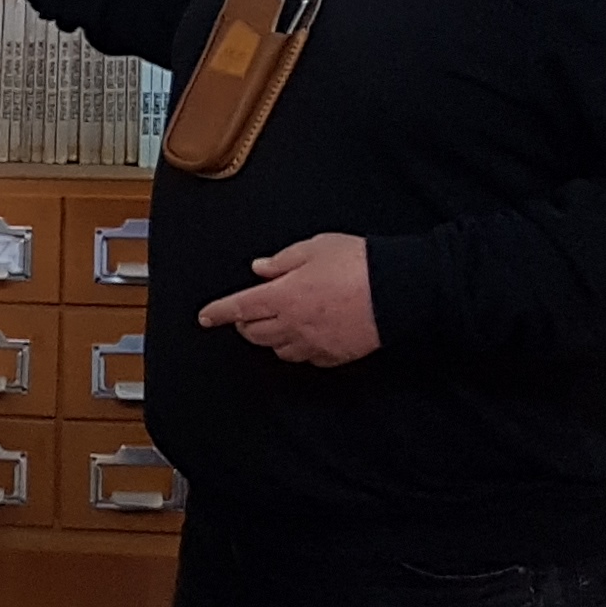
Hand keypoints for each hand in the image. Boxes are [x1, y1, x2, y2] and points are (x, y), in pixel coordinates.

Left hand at [198, 234, 380, 365]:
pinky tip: (304, 336)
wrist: (400, 290)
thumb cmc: (359, 264)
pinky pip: (306, 358)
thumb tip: (260, 269)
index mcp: (282, 296)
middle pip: (253, 333)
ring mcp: (314, 344)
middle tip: (247, 313)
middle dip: (244, 324)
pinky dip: (298, 348)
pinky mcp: (334, 355)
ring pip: (277, 349)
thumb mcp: (315, 248)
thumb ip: (282, 261)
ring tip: (276, 322)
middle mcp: (293, 325)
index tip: (205, 317)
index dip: (218, 313)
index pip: (238, 308)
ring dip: (269, 337)